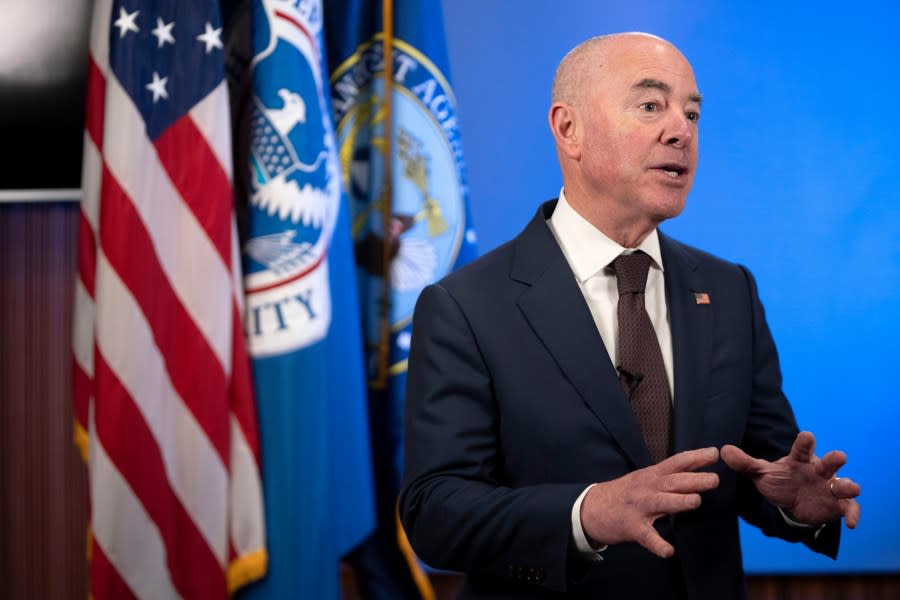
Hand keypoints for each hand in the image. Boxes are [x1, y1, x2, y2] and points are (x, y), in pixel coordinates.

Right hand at [580, 447, 719, 557]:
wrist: (590, 508)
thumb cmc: (623, 494)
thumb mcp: (644, 479)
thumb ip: (667, 476)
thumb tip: (696, 471)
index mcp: (651, 475)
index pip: (676, 463)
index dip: (695, 457)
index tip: (714, 452)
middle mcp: (646, 488)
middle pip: (672, 482)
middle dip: (694, 480)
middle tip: (714, 479)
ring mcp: (639, 508)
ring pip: (661, 503)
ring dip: (678, 502)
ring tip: (695, 501)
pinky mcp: (631, 527)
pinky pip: (647, 537)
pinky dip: (657, 544)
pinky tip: (668, 551)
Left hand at [721, 431, 860, 527]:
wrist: (792, 504)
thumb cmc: (780, 481)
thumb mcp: (761, 473)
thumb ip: (745, 463)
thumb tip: (723, 449)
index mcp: (800, 460)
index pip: (802, 449)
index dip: (805, 442)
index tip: (807, 436)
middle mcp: (818, 471)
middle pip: (828, 463)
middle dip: (834, 460)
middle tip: (839, 456)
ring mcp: (830, 487)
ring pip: (843, 484)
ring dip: (848, 485)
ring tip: (851, 487)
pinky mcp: (837, 505)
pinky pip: (849, 508)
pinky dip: (853, 513)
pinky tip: (851, 523)